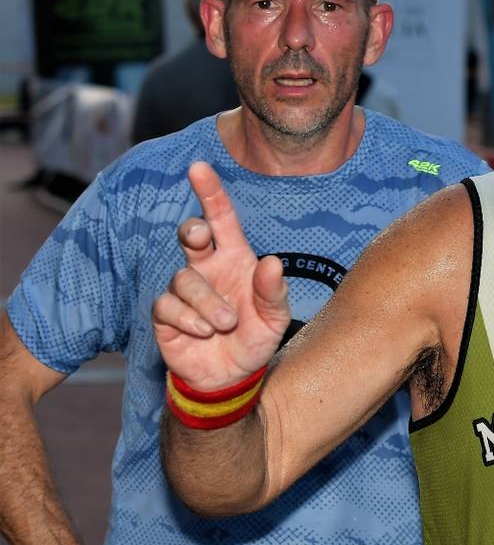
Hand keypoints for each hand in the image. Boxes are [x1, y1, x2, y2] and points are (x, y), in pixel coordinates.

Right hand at [152, 162, 290, 389]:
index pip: (221, 220)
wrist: (231, 376)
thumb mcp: (275, 319)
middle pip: (190, 234)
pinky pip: (169, 306)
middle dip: (191, 231)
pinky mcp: (165, 314)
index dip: (210, 193)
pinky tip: (204, 333)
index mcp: (234, 260)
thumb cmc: (255, 338)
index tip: (199, 168)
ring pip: (184, 279)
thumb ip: (275, 292)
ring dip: (207, 303)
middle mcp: (207, 268)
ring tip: (225, 324)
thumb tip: (272, 263)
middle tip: (198, 237)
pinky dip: (189, 320)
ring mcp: (184, 290)